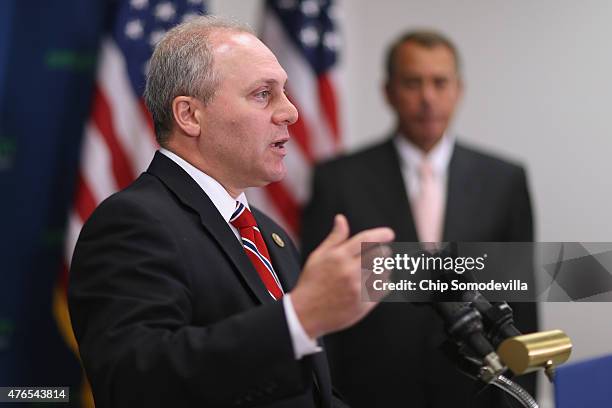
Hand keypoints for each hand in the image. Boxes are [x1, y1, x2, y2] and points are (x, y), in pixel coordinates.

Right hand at [291, 214, 393, 338]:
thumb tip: (341, 219)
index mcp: (338, 257)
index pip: (366, 240)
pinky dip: (383, 283)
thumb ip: (335, 238)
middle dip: (383, 251)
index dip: (381, 234)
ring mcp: (358, 289)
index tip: (389, 233)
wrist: (306, 313)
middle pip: (380, 255)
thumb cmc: (312, 282)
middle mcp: (350, 272)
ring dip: (383, 268)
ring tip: (373, 270)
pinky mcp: (364, 304)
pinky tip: (373, 282)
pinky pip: (384, 288)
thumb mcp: (318, 256)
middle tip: (380, 253)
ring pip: (384, 272)